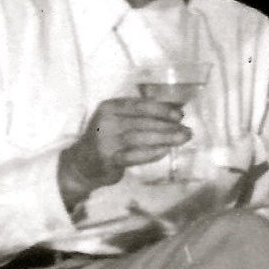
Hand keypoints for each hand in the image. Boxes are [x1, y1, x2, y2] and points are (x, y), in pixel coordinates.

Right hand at [58, 96, 189, 211]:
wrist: (81, 163)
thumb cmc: (107, 139)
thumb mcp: (118, 119)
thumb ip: (140, 114)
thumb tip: (175, 110)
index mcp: (110, 106)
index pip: (139, 105)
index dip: (162, 109)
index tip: (180, 115)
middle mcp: (106, 121)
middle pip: (142, 121)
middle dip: (168, 126)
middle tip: (187, 131)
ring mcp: (106, 140)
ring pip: (140, 137)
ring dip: (165, 138)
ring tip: (182, 139)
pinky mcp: (108, 158)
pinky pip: (135, 155)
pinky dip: (152, 153)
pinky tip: (166, 151)